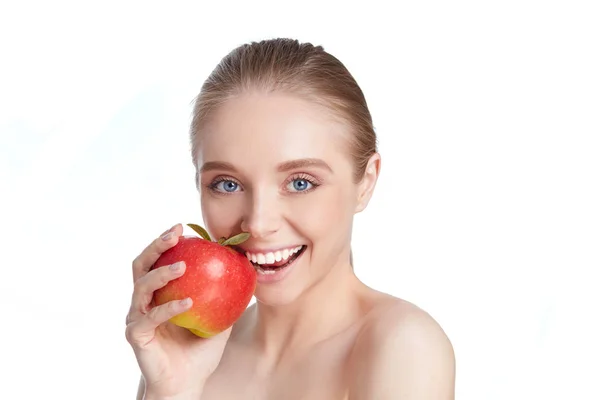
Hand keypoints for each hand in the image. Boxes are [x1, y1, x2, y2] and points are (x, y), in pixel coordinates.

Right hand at [125, 224, 230, 397]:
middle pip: (141, 265)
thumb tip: (248, 268)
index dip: (165, 242)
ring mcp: (137, 318)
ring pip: (141, 287)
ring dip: (161, 273)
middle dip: (156, 246)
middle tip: (175, 234)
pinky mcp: (137, 336)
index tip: (182, 227)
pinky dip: (169, 308)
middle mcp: (142, 302)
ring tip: (182, 266)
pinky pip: (151, 318)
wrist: (186, 384)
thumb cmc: (199, 351)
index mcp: (158, 294)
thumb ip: (227, 295)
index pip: (156, 260)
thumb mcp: (219, 318)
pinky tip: (188, 303)